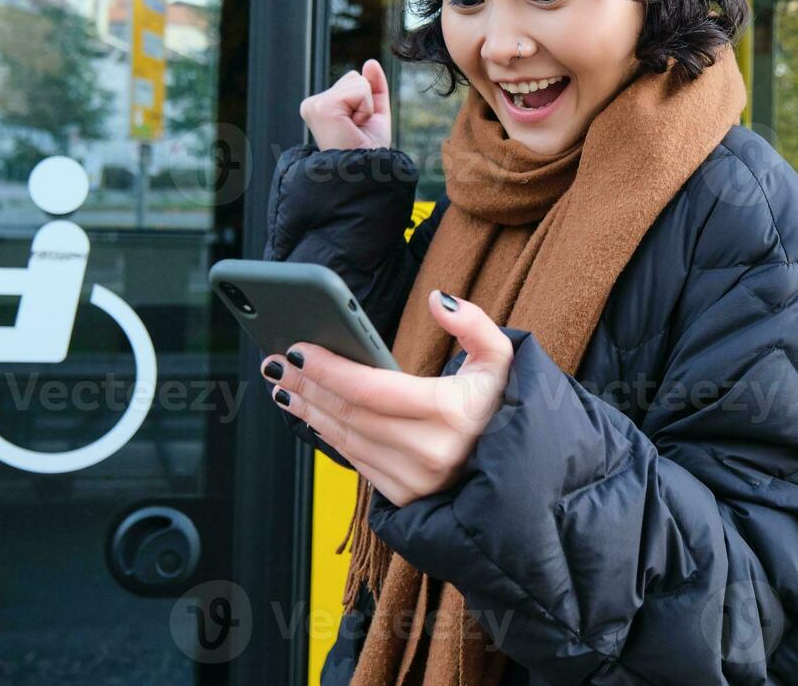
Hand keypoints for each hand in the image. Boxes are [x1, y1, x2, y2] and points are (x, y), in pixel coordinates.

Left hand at [260, 290, 514, 505]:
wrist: (518, 472)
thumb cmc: (503, 408)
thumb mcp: (503, 359)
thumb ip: (474, 324)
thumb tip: (437, 300)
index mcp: (450, 414)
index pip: (372, 389)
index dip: (329, 368)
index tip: (300, 347)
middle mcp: (429, 452)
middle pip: (349, 412)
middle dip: (307, 384)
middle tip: (279, 361)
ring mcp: (414, 480)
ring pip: (345, 438)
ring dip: (307, 410)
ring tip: (283, 385)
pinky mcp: (404, 496)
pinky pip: (354, 461)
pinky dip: (327, 435)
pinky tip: (310, 414)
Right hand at [299, 58, 391, 149]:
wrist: (365, 172)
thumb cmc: (368, 151)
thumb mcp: (375, 113)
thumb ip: (373, 87)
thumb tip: (370, 62)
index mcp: (320, 107)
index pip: (354, 81)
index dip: (367, 103)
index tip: (357, 128)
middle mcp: (312, 104)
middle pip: (355, 78)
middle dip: (367, 103)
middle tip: (357, 130)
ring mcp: (314, 105)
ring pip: (358, 82)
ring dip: (367, 108)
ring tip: (355, 130)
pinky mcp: (321, 107)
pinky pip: (359, 90)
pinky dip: (366, 109)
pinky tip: (353, 126)